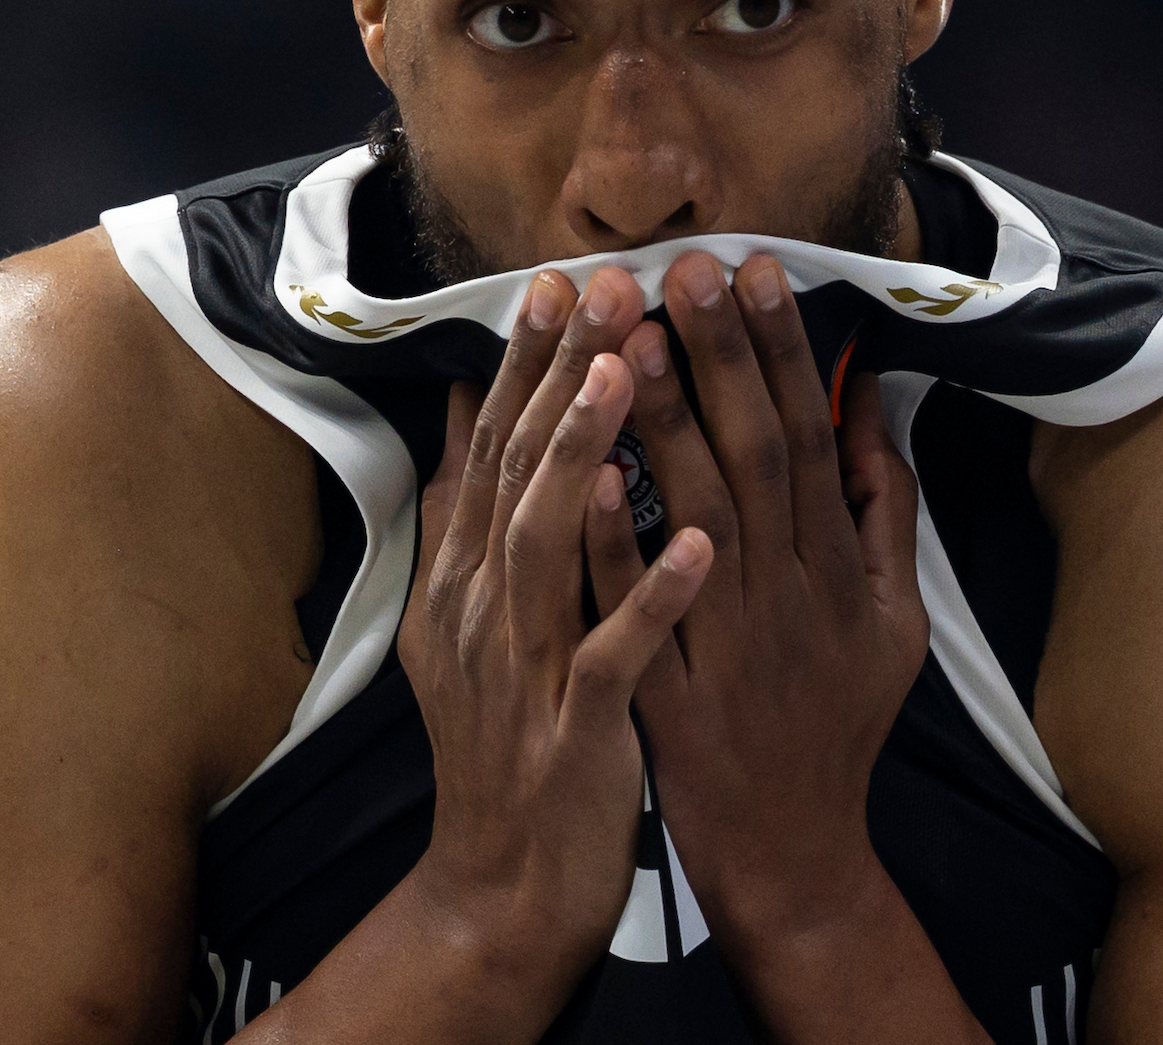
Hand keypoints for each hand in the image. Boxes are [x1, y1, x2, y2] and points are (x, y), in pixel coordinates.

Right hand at [395, 265, 715, 1033]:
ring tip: (627, 373)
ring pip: (549, 543)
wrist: (503, 883)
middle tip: (601, 284)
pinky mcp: (576, 728)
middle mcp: (484, 606)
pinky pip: (616, 652)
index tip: (559, 278)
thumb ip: (470, 511)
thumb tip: (464, 403)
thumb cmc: (510, 735)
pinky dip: (651, 594)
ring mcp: (527, 664)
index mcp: (469, 575)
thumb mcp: (466, 615)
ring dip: (584, 453)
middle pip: (517, 469)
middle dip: (556, 372)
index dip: (525, 361)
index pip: (495, 445)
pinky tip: (698, 542)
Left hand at [594, 251, 929, 955]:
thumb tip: (871, 405)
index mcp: (836, 568)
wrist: (794, 850)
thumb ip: (886, 511)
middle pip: (755, 456)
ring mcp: (727, 644)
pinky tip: (589, 473)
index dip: (785, 350)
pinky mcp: (670, 693)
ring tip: (628, 335)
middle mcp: (786, 594)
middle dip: (721, 356)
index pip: (810, 436)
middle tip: (685, 267)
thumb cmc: (838, 721)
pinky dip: (615, 541)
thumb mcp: (895, 618)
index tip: (757, 269)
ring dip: (663, 425)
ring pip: (696, 517)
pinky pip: (637, 608)